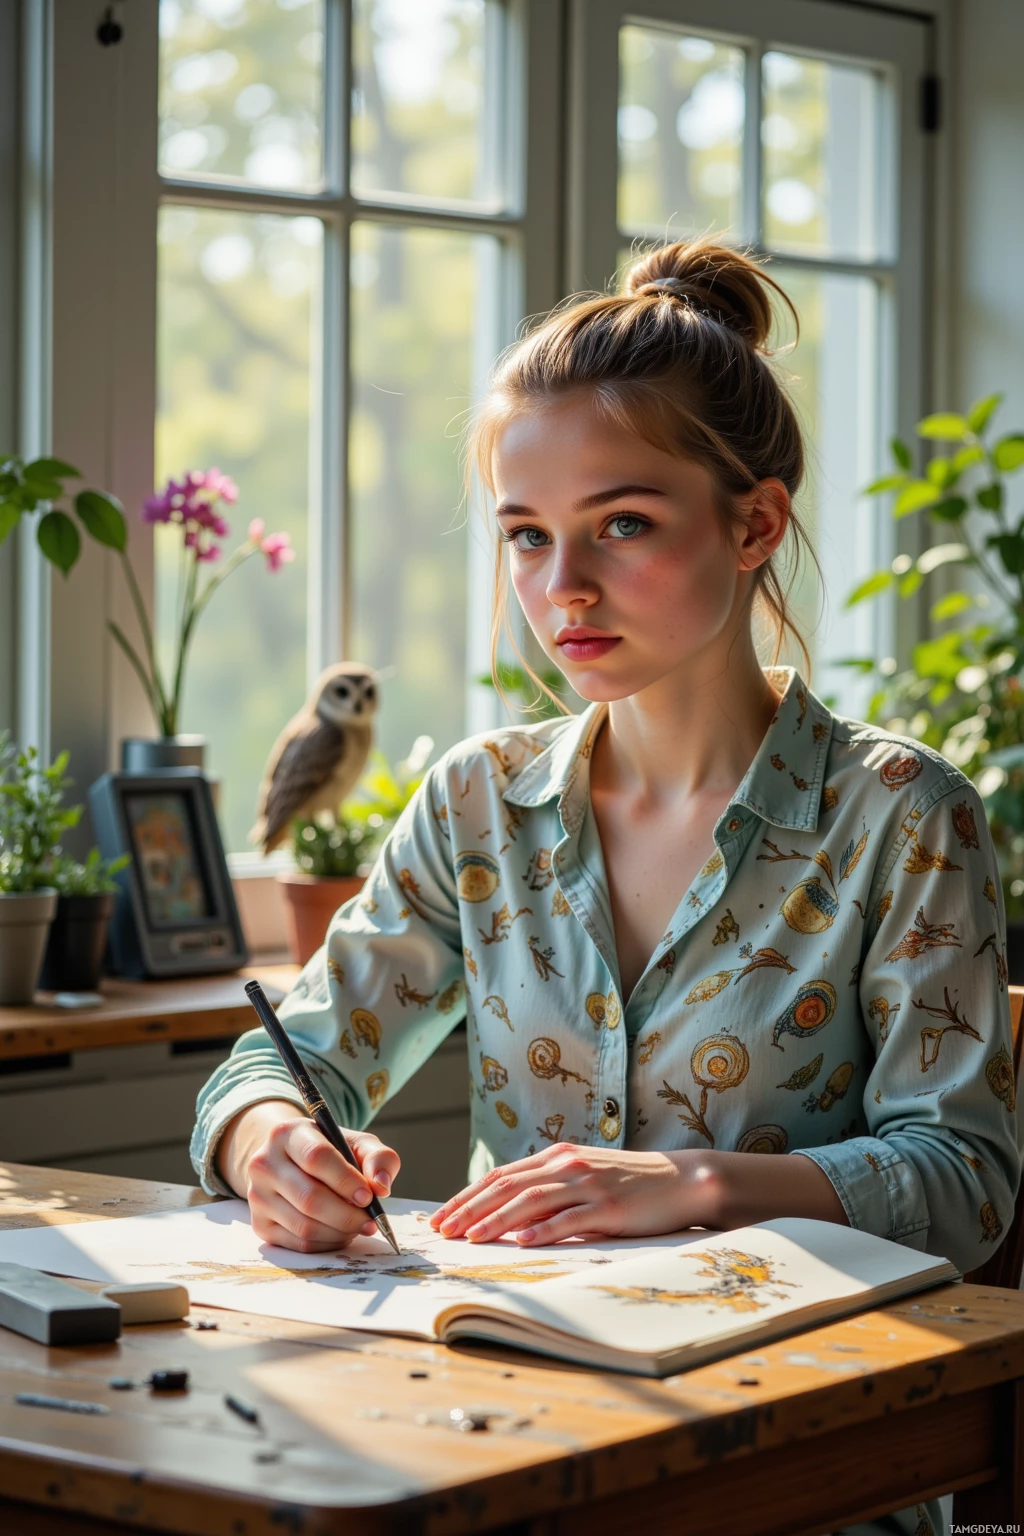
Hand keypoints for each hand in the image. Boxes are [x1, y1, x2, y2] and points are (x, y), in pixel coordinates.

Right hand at [217, 1100, 400, 1251]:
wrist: (290, 1162)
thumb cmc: (330, 1152)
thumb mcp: (355, 1143)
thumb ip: (378, 1158)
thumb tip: (381, 1186)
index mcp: (288, 1133)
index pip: (316, 1157)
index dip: (345, 1180)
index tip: (368, 1196)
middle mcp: (264, 1163)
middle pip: (309, 1197)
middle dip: (347, 1214)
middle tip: (371, 1221)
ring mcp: (257, 1196)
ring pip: (304, 1225)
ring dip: (340, 1231)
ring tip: (358, 1225)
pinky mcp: (260, 1224)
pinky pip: (298, 1243)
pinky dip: (327, 1243)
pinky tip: (340, 1233)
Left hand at [428, 1143, 716, 1245]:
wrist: (681, 1179)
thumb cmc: (631, 1183)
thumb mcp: (584, 1176)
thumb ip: (552, 1189)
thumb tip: (512, 1216)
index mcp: (557, 1156)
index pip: (501, 1176)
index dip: (468, 1196)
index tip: (442, 1216)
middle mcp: (566, 1165)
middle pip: (507, 1185)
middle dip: (470, 1208)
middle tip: (442, 1230)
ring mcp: (587, 1184)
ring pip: (531, 1200)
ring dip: (496, 1220)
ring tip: (469, 1238)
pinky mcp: (608, 1207)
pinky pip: (569, 1219)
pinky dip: (542, 1230)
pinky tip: (520, 1241)